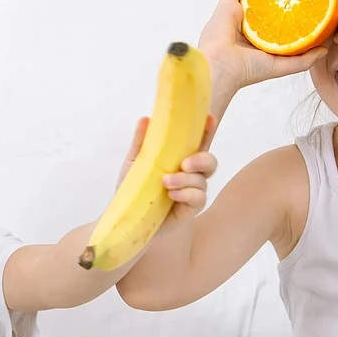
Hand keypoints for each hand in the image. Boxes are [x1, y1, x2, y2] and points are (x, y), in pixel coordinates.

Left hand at [117, 114, 217, 232]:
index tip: (209, 118)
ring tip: (165, 182)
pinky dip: (186, 194)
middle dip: (202, 159)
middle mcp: (191, 174)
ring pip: (202, 181)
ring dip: (185, 180)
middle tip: (185, 163)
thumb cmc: (134, 188)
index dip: (207, 130)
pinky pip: (198, 198)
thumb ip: (141, 142)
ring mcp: (192, 192)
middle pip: (210, 161)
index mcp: (180, 158)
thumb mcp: (134, 163)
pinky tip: (172, 195)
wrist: (127, 218)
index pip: (198, 142)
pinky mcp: (190, 209)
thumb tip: (145, 118)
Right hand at [198, 0, 329, 91]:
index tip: (299, 6)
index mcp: (257, 43)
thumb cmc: (248, 70)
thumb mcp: (282, 66)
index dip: (286, 16)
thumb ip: (304, 59)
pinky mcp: (226, 5)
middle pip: (262, 7)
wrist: (221, 66)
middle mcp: (246, 29)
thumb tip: (325, 50)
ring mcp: (235, 15)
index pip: (274, 26)